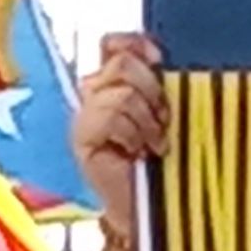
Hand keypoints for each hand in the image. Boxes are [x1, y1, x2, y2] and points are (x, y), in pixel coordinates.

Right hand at [68, 34, 167, 249]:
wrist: (150, 207)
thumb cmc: (165, 162)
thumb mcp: (169, 112)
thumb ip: (162, 81)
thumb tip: (161, 52)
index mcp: (117, 81)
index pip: (115, 43)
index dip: (136, 44)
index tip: (159, 60)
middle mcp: (96, 93)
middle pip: (121, 63)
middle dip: (151, 89)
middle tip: (161, 119)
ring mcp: (86, 115)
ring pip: (120, 92)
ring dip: (146, 120)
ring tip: (151, 143)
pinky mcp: (81, 135)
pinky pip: (111, 116)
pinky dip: (133, 134)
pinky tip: (137, 152)